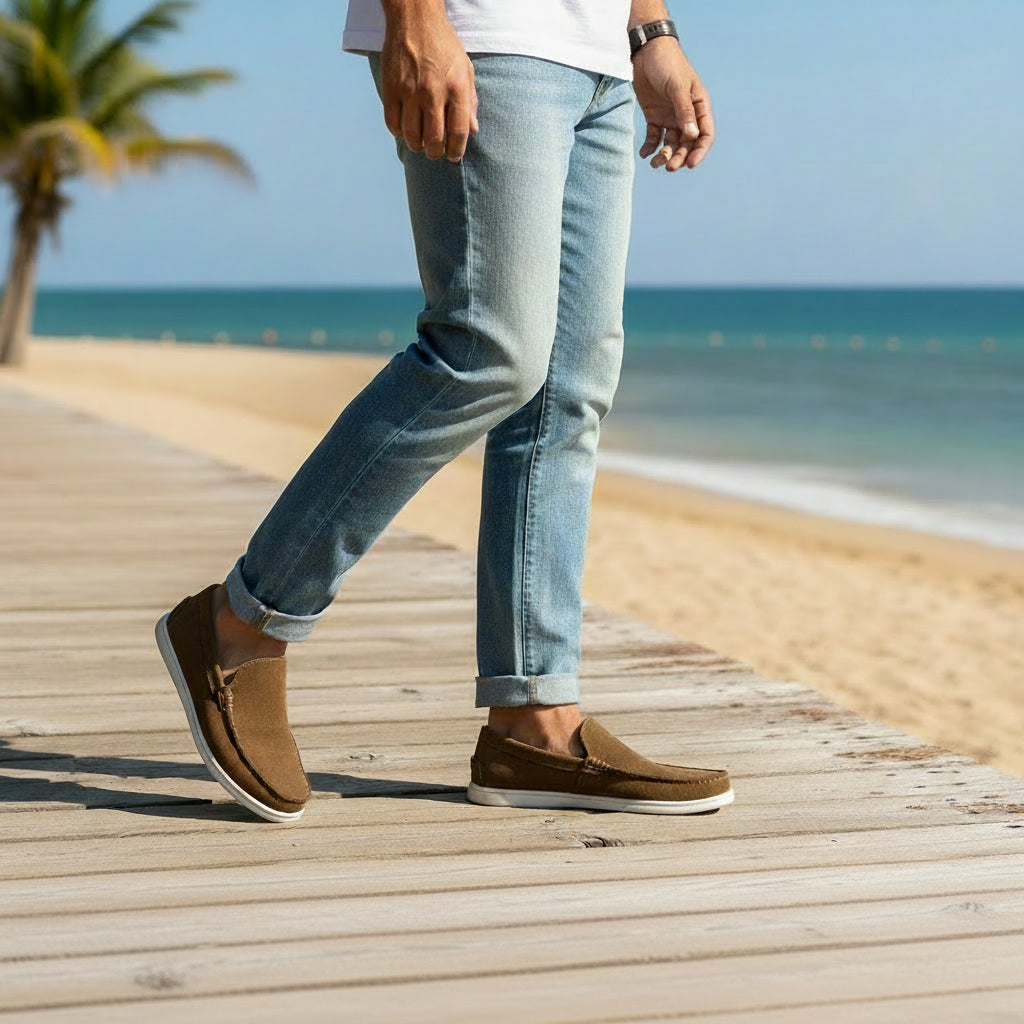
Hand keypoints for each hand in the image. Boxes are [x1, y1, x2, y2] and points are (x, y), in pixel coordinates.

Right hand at [380, 0, 478, 161]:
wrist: (415, 19)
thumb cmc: (444, 45)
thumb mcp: (465, 69)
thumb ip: (470, 101)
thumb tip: (473, 131)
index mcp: (456, 87)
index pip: (459, 131)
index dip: (456, 150)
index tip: (453, 156)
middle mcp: (433, 91)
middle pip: (434, 139)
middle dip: (436, 153)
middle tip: (435, 152)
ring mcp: (410, 90)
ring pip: (412, 135)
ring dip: (417, 146)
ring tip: (420, 145)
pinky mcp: (391, 87)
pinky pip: (393, 123)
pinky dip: (399, 132)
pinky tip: (405, 130)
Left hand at [632, 36, 714, 171]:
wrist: (647, 51)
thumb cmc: (668, 64)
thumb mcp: (678, 87)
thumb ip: (684, 111)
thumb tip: (692, 136)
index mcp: (699, 107)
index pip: (705, 135)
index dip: (699, 152)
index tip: (689, 165)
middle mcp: (687, 115)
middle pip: (687, 144)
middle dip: (679, 157)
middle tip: (669, 167)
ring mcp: (670, 117)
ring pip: (670, 143)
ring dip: (664, 155)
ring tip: (655, 163)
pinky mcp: (654, 117)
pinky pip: (654, 137)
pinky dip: (650, 147)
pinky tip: (644, 154)